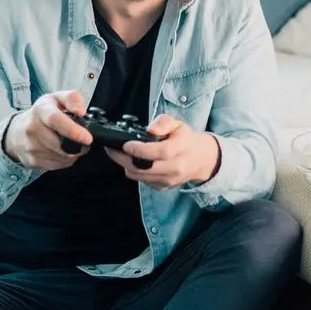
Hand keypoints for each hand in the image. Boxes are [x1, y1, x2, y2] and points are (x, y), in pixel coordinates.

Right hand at [2, 90, 92, 170]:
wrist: (18, 130)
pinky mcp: (31, 161)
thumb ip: (73, 98)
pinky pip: (57, 165)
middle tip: (83, 140)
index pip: (55, 120)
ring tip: (71, 144)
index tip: (87, 138)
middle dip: (78, 145)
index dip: (73, 131)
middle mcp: (32, 129)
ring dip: (72, 153)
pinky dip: (64, 160)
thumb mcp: (58, 98)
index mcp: (41, 110)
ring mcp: (30, 147)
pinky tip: (61, 151)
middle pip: (61, 144)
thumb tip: (80, 111)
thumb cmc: (42, 114)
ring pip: (61, 157)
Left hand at [105, 115, 220, 190]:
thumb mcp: (177, 124)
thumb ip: (163, 122)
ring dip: (125, 164)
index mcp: (182, 148)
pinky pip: (141, 180)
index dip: (141, 149)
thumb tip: (150, 129)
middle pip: (145, 167)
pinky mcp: (162, 187)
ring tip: (118, 153)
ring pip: (139, 176)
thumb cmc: (185, 139)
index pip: (161, 152)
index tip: (126, 144)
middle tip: (111, 148)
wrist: (199, 159)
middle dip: (123, 158)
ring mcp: (169, 180)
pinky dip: (133, 170)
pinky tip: (131, 160)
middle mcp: (177, 167)